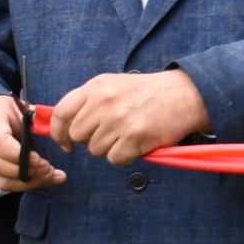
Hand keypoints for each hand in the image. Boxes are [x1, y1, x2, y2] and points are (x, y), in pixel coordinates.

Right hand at [0, 94, 67, 192]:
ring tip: (50, 176)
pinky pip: (1, 184)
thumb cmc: (6, 110)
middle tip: (49, 169)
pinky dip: (23, 185)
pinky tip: (41, 179)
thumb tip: (56, 132)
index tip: (38, 159)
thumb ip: (38, 119)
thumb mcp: (22, 107)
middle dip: (26, 172)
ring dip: (28, 183)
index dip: (18, 155)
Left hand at [51, 69, 210, 164]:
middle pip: (77, 135)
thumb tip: (65, 128)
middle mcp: (104, 101)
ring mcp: (119, 119)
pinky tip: (137, 144)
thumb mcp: (113, 85)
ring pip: (96, 150)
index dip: (58, 132)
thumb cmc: (147, 93)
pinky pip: (115, 159)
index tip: (66, 142)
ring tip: (128, 134)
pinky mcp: (135, 136)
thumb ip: (88, 102)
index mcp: (96, 87)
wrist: (184, 95)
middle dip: (90, 140)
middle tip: (110, 134)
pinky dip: (125, 156)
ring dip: (110, 148)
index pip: (61, 113)